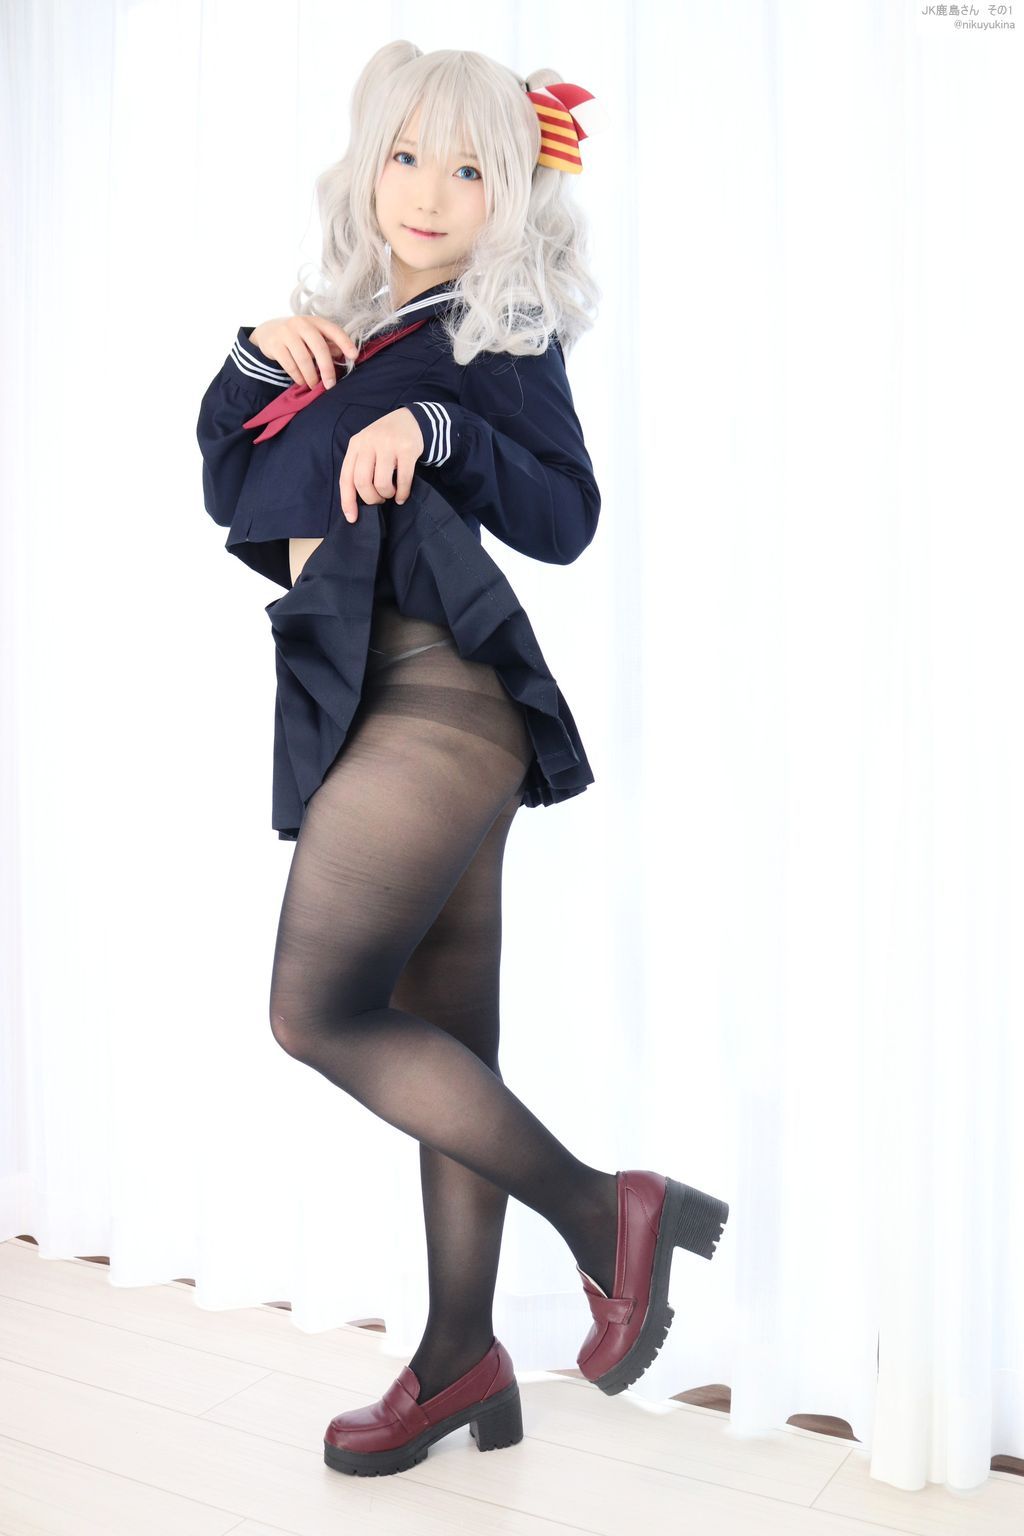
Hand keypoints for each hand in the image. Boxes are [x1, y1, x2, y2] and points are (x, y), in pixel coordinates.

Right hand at [249, 315, 357, 389]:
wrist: (268, 332)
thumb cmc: (298, 337)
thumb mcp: (313, 337)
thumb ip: (328, 344)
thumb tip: (341, 354)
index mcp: (315, 321)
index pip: (333, 330)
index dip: (345, 342)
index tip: (354, 356)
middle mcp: (301, 324)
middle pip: (319, 347)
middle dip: (327, 369)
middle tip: (330, 385)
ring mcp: (286, 333)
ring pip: (303, 358)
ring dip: (311, 376)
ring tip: (313, 385)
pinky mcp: (274, 344)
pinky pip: (290, 365)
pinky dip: (298, 376)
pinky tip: (301, 381)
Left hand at [339, 407, 424, 522]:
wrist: (411, 420)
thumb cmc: (385, 441)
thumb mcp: (367, 447)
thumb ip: (360, 467)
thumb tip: (355, 502)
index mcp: (356, 445)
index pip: (346, 477)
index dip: (347, 501)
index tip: (352, 518)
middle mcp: (369, 443)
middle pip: (363, 482)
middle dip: (371, 499)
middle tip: (379, 500)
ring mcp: (388, 445)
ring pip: (382, 483)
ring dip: (387, 495)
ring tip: (391, 492)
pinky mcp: (407, 449)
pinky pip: (403, 479)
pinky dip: (403, 493)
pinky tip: (403, 495)